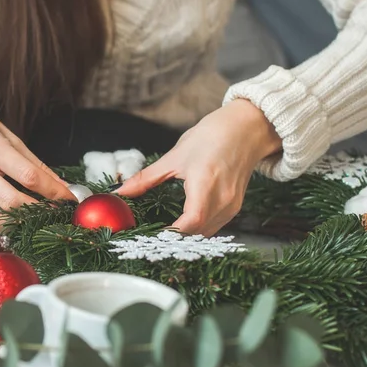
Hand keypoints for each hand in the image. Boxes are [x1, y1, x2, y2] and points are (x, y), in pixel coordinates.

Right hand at [0, 95, 73, 237]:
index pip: (28, 175)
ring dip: (3, 226)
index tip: (68, 200)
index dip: (53, 191)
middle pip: (8, 200)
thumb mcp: (9, 135)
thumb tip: (60, 185)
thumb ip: (34, 163)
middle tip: (49, 213)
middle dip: (35, 212)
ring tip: (18, 222)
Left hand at [117, 100, 281, 235]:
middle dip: (175, 238)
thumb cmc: (212, 137)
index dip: (172, 233)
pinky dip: (198, 229)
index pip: (192, 220)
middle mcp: (222, 198)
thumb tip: (120, 191)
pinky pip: (215, 226)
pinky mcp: (235, 206)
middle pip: (198, 232)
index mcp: (206, 182)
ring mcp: (232, 204)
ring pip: (207, 233)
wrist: (246, 128)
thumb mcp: (174, 156)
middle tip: (151, 237)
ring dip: (187, 236)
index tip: (152, 235)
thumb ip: (146, 178)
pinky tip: (183, 225)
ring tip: (164, 234)